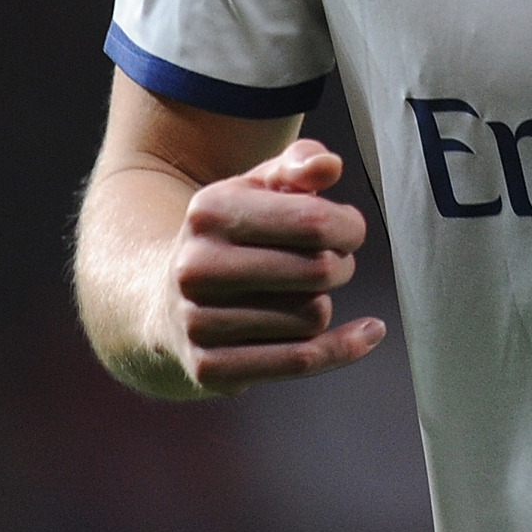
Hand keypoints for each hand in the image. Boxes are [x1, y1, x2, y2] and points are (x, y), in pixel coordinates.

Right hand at [169, 139, 386, 392]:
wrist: (163, 300)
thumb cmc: (231, 236)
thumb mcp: (257, 188)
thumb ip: (298, 164)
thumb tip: (328, 166)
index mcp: (209, 212)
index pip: (312, 221)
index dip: (348, 226)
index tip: (350, 229)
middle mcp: (197, 267)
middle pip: (317, 271)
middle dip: (340, 264)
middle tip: (332, 260)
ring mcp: (199, 322)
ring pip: (312, 317)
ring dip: (322, 303)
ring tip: (299, 292)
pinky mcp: (210, 367)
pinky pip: (300, 361)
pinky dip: (343, 348)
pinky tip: (368, 332)